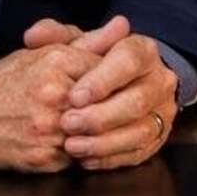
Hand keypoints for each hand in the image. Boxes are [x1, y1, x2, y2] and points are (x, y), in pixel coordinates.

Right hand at [0, 43, 101, 171]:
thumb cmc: (5, 82)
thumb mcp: (42, 52)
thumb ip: (87, 41)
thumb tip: (123, 24)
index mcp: (56, 63)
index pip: (108, 68)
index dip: (110, 77)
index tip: (106, 82)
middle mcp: (53, 95)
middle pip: (105, 103)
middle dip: (106, 106)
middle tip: (100, 106)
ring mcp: (48, 129)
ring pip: (94, 133)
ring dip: (91, 131)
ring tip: (81, 124)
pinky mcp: (42, 158)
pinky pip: (77, 157)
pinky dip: (75, 150)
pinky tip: (63, 141)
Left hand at [21, 14, 179, 170]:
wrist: (123, 85)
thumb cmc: (93, 63)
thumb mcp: (77, 45)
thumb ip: (55, 37)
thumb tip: (34, 36)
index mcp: (143, 50)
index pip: (128, 60)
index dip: (102, 80)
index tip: (74, 96)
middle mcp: (159, 80)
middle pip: (137, 100)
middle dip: (100, 116)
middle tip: (67, 124)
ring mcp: (162, 111)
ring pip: (141, 131)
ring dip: (105, 143)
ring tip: (71, 147)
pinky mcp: (157, 138)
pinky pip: (139, 153)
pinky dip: (111, 158)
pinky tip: (85, 159)